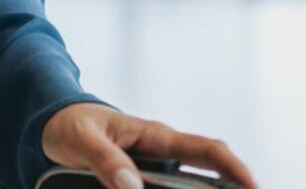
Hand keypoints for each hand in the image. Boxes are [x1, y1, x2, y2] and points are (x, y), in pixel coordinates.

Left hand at [41, 102, 258, 188]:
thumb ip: (106, 161)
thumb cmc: (70, 124)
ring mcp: (153, 171)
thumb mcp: (83, 139)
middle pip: (208, 178)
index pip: (206, 151)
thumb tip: (132, 188)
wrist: (51, 122)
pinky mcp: (139, 183)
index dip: (234, 168)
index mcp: (156, 136)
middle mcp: (162, 154)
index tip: (254, 186)